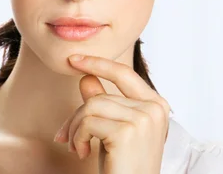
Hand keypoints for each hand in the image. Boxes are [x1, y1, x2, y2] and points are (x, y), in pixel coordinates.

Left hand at [53, 54, 170, 173]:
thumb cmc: (124, 166)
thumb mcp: (113, 131)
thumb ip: (104, 104)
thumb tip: (87, 78)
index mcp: (157, 105)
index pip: (124, 73)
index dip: (99, 63)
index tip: (74, 59)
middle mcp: (154, 108)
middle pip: (101, 95)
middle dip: (77, 115)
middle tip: (65, 137)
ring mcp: (143, 118)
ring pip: (92, 106)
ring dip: (76, 128)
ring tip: (77, 147)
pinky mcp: (127, 131)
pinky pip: (88, 122)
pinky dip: (77, 138)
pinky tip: (82, 153)